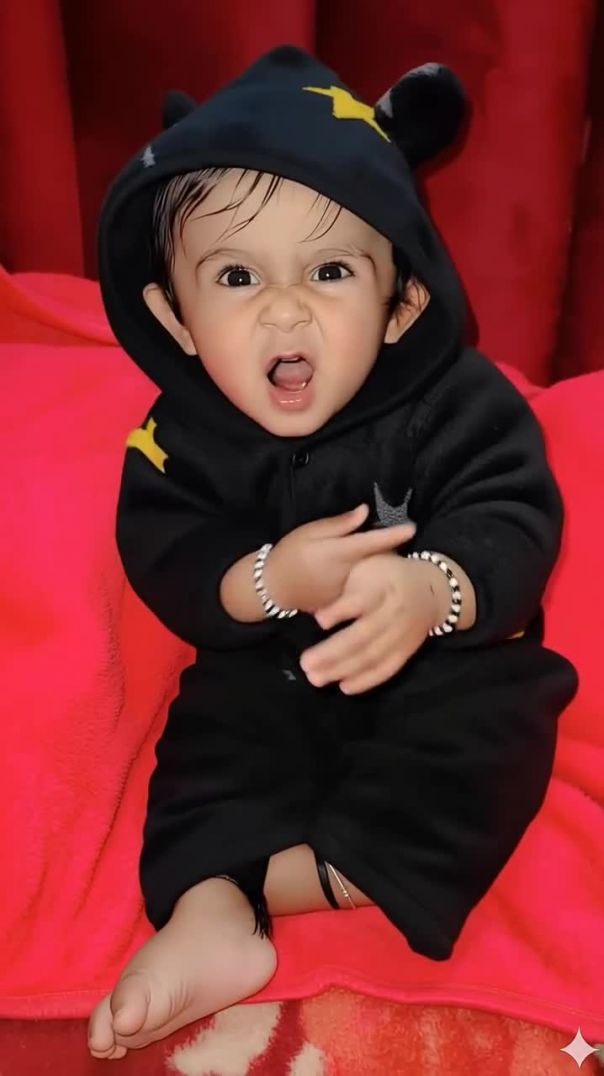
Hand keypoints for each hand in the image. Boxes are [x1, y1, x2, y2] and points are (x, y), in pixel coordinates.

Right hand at [264, 504, 415, 614]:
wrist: (274, 587)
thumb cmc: (290, 553)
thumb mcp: (310, 532)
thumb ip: (340, 524)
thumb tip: (365, 511)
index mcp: (340, 552)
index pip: (373, 541)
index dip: (394, 534)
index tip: (412, 528)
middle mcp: (348, 573)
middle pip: (377, 559)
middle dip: (390, 550)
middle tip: (399, 538)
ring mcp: (347, 591)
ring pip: (372, 576)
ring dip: (381, 566)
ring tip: (388, 555)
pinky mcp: (344, 603)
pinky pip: (362, 589)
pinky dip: (368, 581)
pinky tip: (370, 576)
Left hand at [299, 552, 439, 694]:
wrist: (430, 589)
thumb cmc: (386, 574)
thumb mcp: (367, 565)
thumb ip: (345, 585)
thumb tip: (316, 612)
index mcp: (382, 586)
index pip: (360, 600)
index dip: (340, 611)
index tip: (319, 620)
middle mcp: (393, 612)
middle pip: (362, 635)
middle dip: (333, 652)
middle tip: (305, 664)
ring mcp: (402, 634)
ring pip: (371, 656)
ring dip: (343, 670)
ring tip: (316, 679)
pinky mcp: (407, 651)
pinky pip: (386, 669)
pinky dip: (366, 681)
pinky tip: (344, 688)